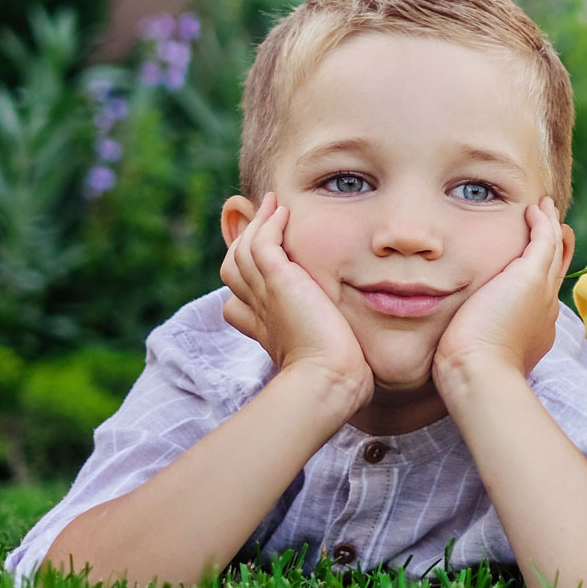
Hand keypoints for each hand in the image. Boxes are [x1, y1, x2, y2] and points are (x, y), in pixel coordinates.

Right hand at [220, 193, 370, 408]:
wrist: (328, 381)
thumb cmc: (338, 378)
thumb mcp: (329, 355)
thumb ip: (332, 343)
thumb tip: (352, 348)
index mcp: (267, 329)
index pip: (239, 300)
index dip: (245, 280)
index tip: (264, 265)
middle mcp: (260, 310)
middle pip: (235, 269)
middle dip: (243, 243)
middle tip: (263, 221)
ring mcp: (265, 295)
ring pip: (244, 251)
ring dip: (257, 225)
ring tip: (272, 206)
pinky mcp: (278, 283)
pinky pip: (262, 244)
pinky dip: (268, 224)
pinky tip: (282, 210)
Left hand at [433, 199, 571, 389]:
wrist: (479, 373)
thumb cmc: (469, 371)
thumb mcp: (478, 351)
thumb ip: (475, 337)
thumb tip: (460, 338)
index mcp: (536, 326)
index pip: (544, 292)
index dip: (544, 274)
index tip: (538, 262)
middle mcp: (546, 307)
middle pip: (556, 267)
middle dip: (556, 246)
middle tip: (556, 225)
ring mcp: (542, 291)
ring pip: (554, 249)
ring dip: (550, 226)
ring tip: (544, 208)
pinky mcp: (531, 276)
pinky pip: (545, 238)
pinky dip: (542, 221)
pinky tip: (534, 208)